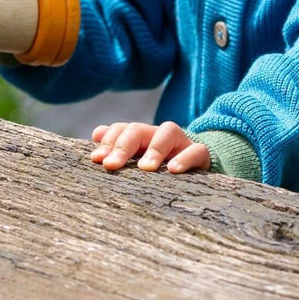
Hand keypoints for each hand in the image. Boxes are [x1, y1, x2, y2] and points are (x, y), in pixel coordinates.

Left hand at [90, 121, 209, 174]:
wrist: (200, 168)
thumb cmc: (162, 167)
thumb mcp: (139, 158)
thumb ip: (119, 146)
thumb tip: (96, 133)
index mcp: (142, 137)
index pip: (122, 129)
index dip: (108, 141)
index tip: (97, 159)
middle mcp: (159, 135)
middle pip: (139, 129)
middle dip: (123, 146)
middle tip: (112, 165)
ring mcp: (181, 143)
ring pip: (168, 131)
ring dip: (154, 149)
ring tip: (145, 168)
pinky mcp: (201, 154)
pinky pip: (196, 151)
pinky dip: (185, 158)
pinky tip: (173, 170)